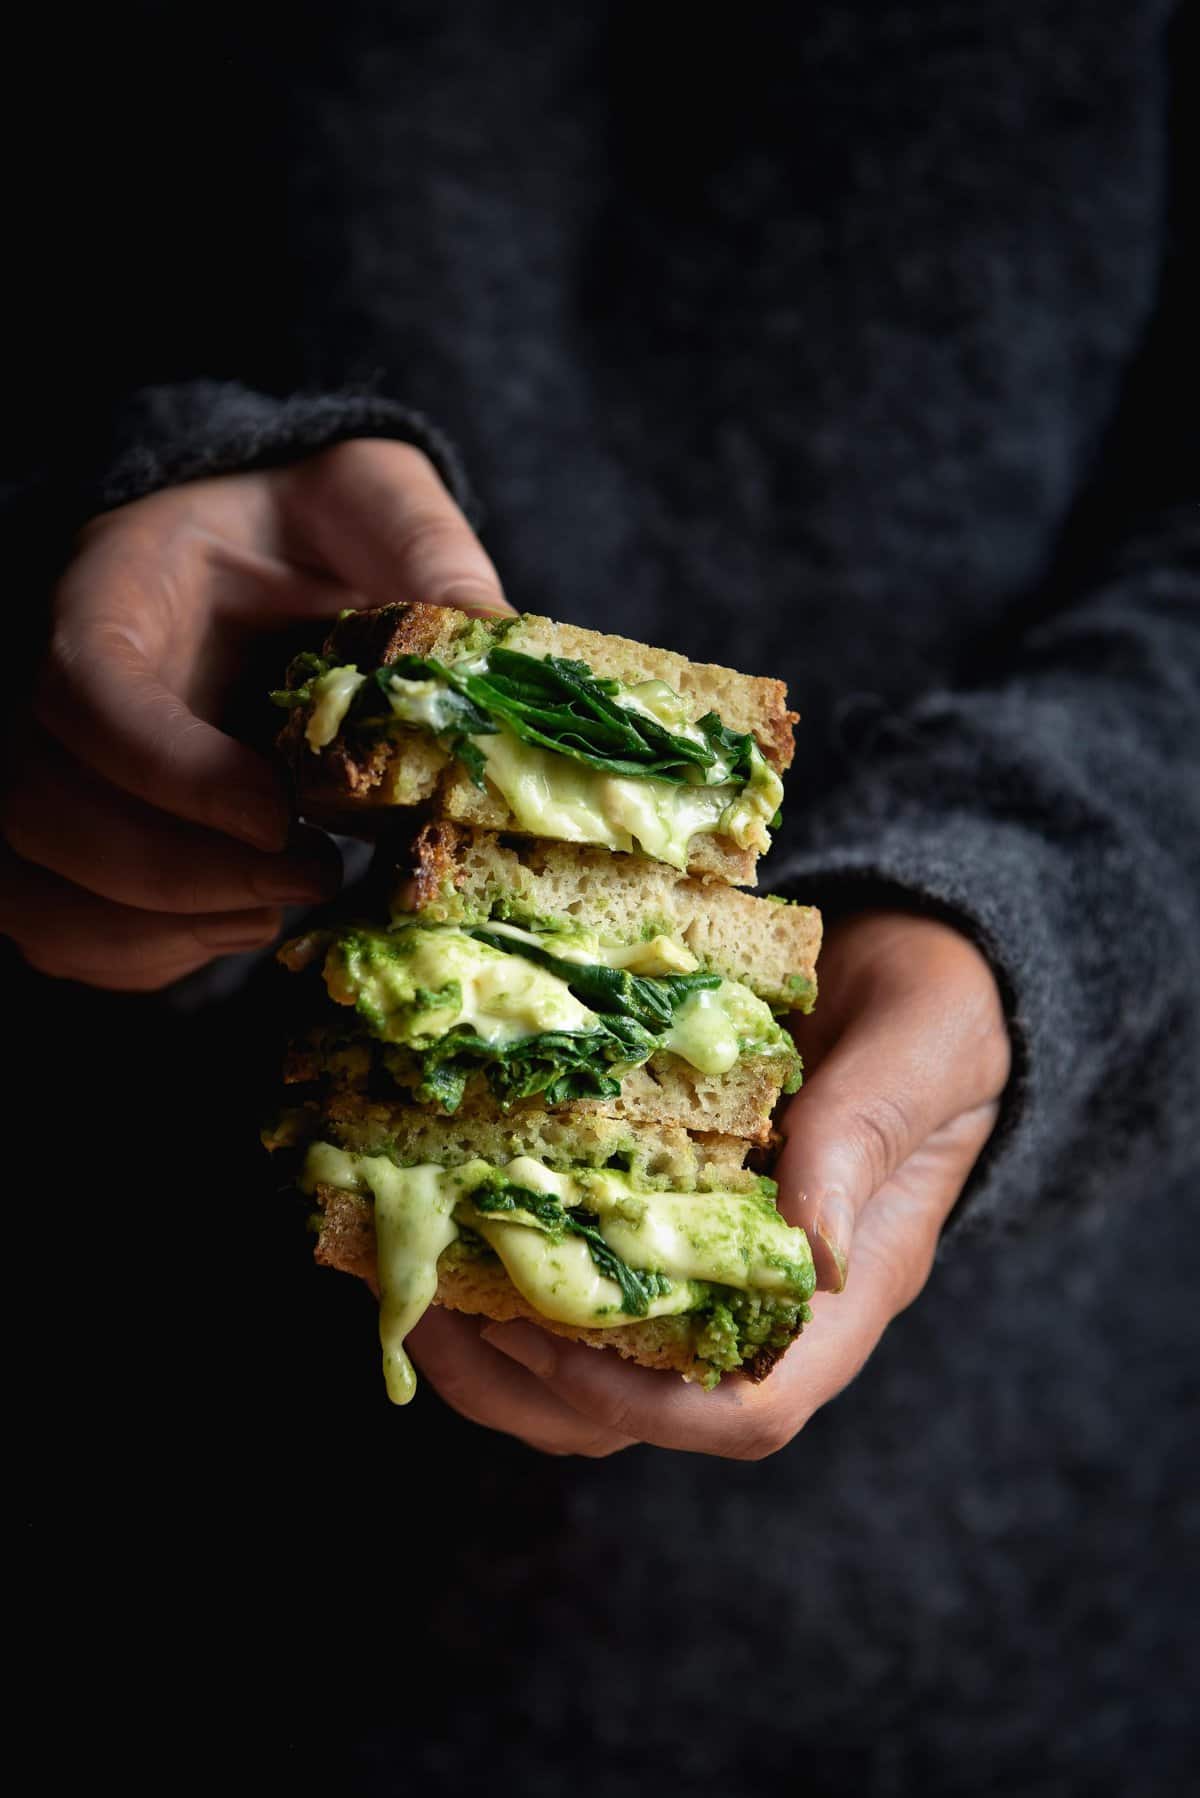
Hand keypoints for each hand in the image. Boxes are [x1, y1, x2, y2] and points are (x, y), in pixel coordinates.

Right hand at [1, 439, 509, 988]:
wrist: (261, 550)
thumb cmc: (310, 522)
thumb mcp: (373, 498)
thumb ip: (423, 550)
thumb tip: (496, 638)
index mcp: (115, 589)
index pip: (86, 691)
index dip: (172, 772)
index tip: (278, 815)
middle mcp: (58, 684)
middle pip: (40, 808)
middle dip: (174, 875)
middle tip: (307, 878)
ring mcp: (58, 766)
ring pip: (31, 886)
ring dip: (156, 928)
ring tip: (275, 914)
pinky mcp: (77, 833)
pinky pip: (56, 928)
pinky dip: (142, 957)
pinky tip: (243, 926)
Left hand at [408, 911, 1011, 1456]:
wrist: (919, 966)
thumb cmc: (937, 1010)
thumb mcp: (920, 1052)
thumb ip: (866, 1137)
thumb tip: (816, 1255)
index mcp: (846, 1292)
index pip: (749, 1410)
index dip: (638, 1399)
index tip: (545, 1332)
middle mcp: (770, 1305)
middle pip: (640, 1414)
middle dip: (526, 1384)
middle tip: (432, 1306)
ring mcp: (713, 1267)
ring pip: (593, 1367)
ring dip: (495, 1343)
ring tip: (414, 1273)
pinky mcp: (669, 1217)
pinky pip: (583, 1280)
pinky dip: (509, 1264)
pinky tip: (449, 1212)